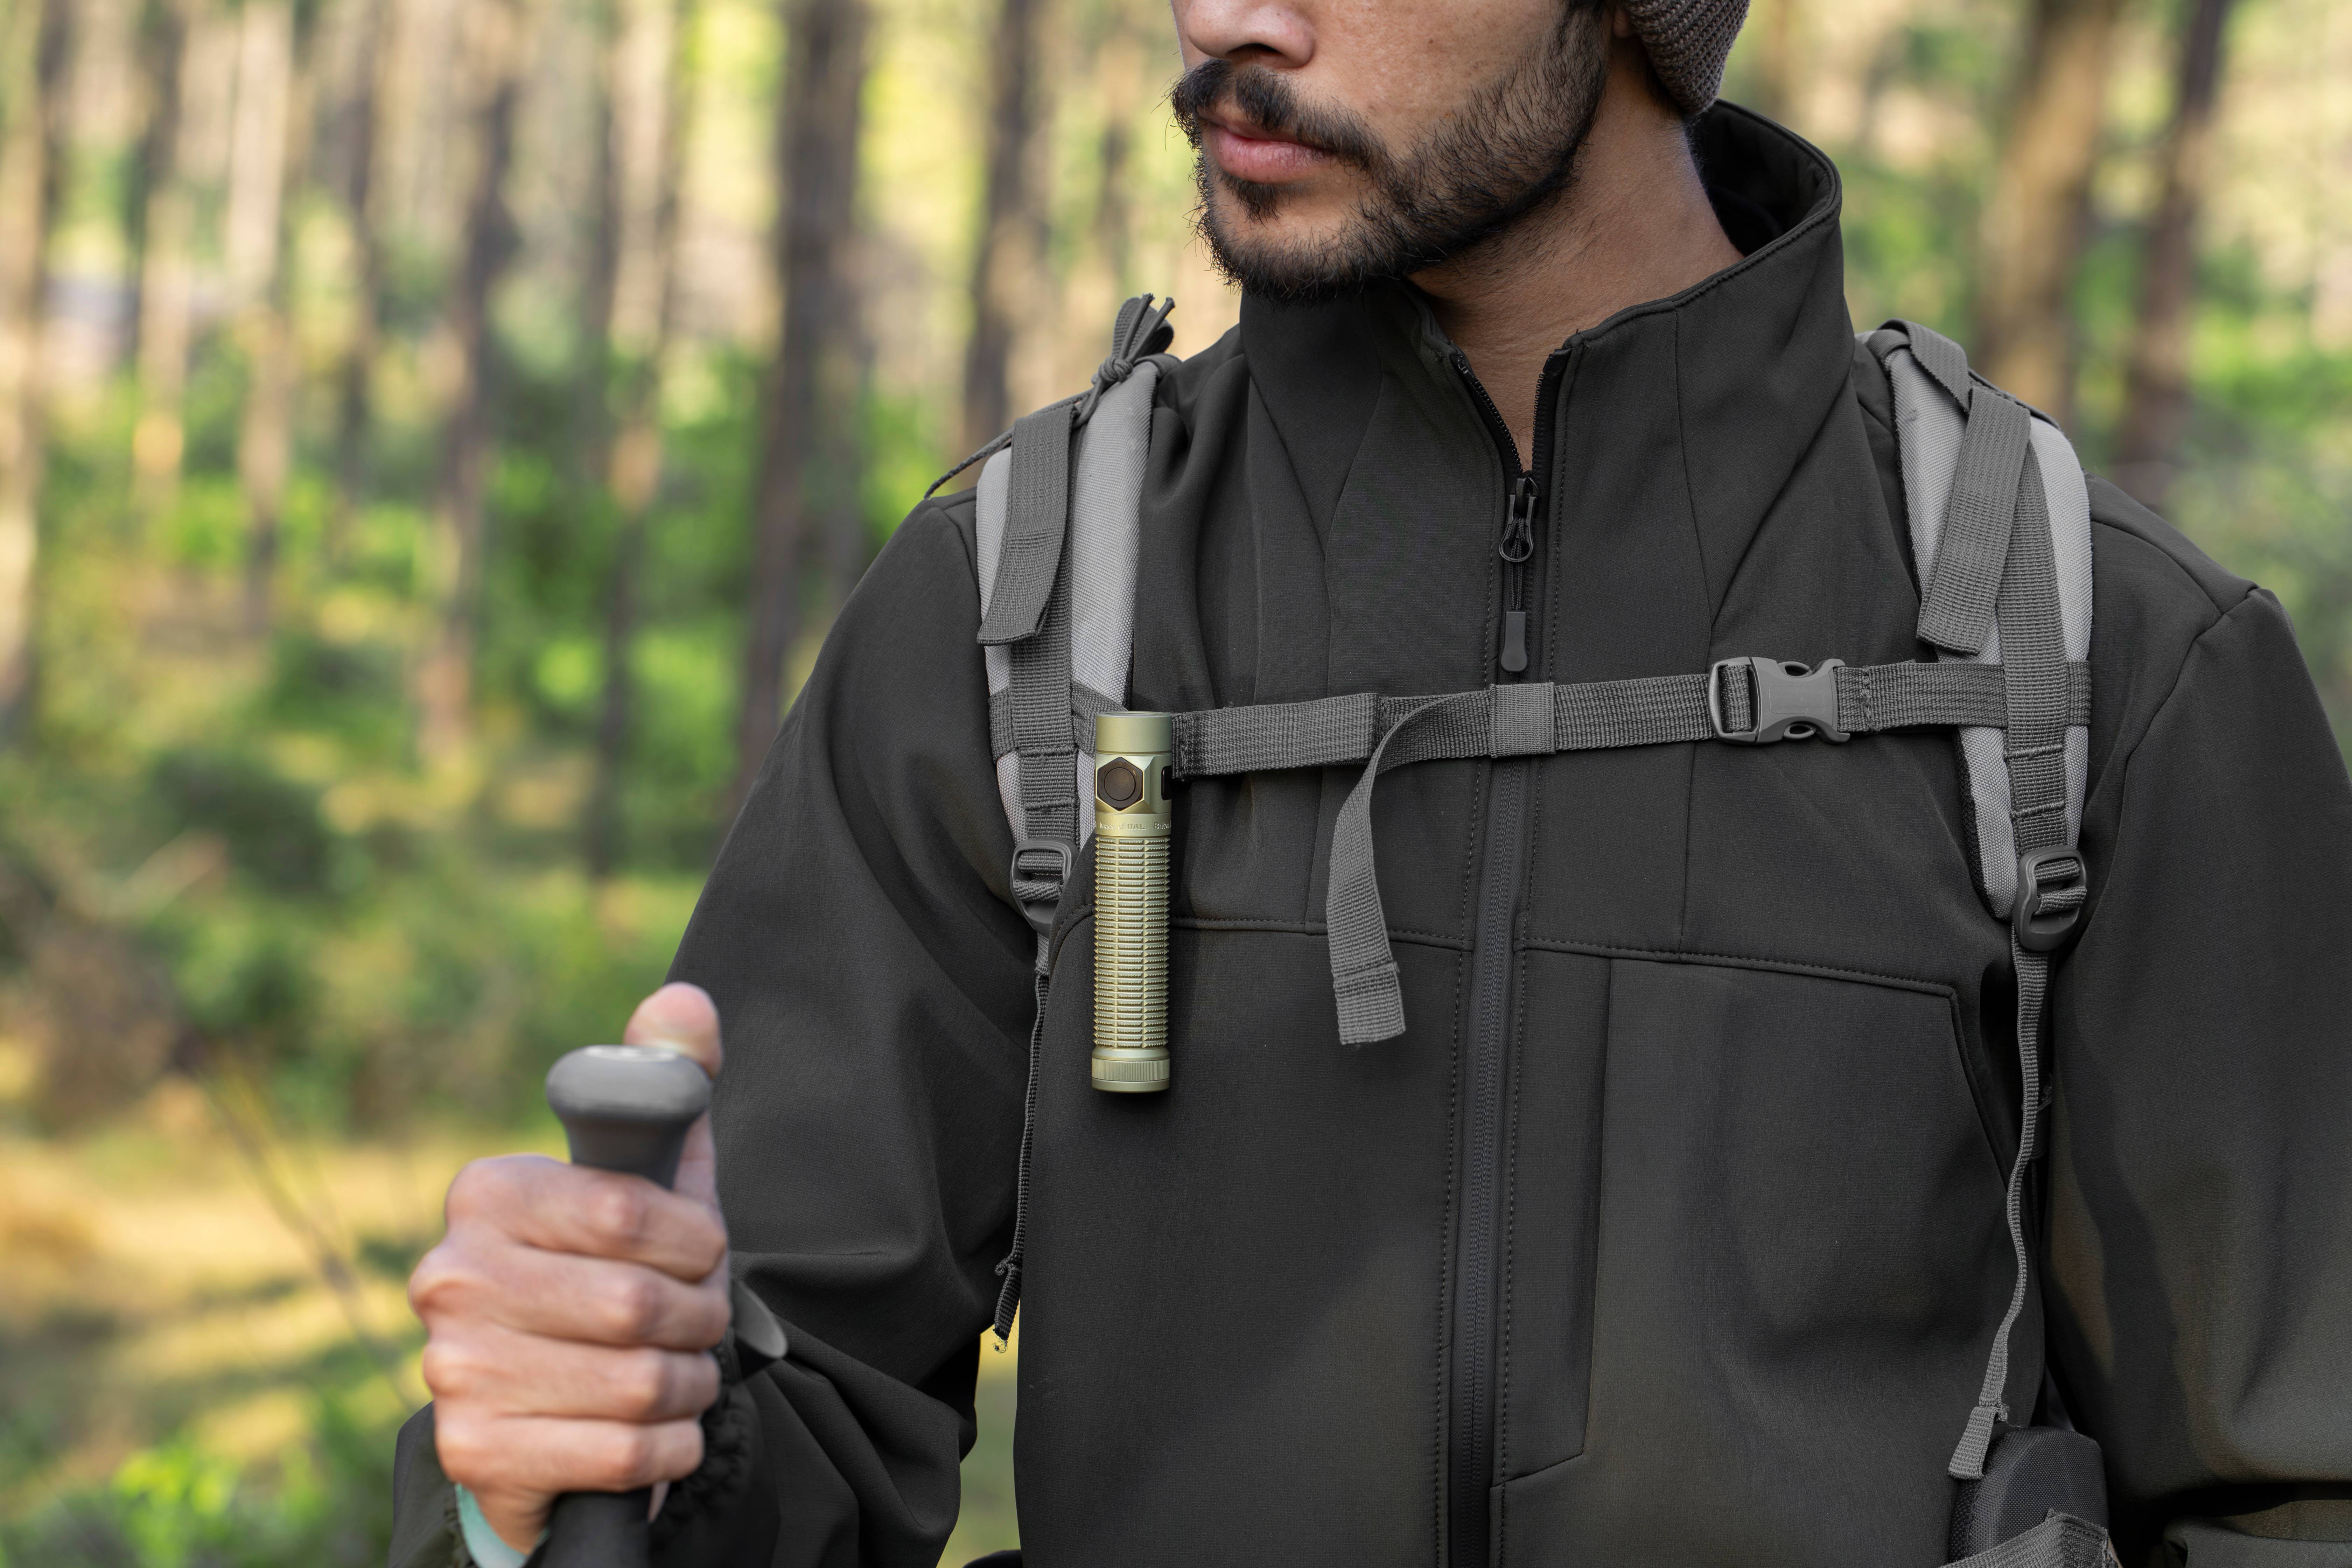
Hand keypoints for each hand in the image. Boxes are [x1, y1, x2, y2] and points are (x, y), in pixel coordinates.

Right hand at [411, 983, 728, 1553]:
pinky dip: (668, 1447)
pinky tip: (657, 1430)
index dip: (696, 1240)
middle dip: (700, 1317)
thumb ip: (668, 1084)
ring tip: (681, 1372)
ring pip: (639, 1383)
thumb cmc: (612, 1271)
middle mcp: (450, 1278)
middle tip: (700, 1320)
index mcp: (487, 1195)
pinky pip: (621, 1454)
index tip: (706, 1251)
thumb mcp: (650, 1177)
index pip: (623, 1209)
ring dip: (689, 1384)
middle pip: (638, 1304)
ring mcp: (453, 1371)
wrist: (550, 1405)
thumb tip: (686, 1002)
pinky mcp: (476, 1453)